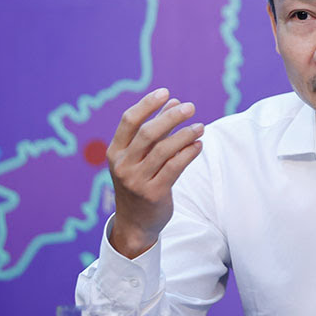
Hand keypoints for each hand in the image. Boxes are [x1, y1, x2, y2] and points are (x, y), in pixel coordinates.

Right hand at [107, 88, 203, 257]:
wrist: (135, 223)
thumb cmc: (140, 181)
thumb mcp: (139, 157)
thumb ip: (155, 131)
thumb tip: (173, 102)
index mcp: (115, 152)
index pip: (129, 121)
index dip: (147, 104)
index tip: (167, 93)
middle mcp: (123, 165)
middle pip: (148, 133)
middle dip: (171, 117)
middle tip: (190, 107)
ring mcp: (137, 180)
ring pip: (164, 150)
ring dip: (185, 135)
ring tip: (200, 126)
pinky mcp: (153, 193)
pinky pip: (174, 167)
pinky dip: (188, 153)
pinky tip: (199, 144)